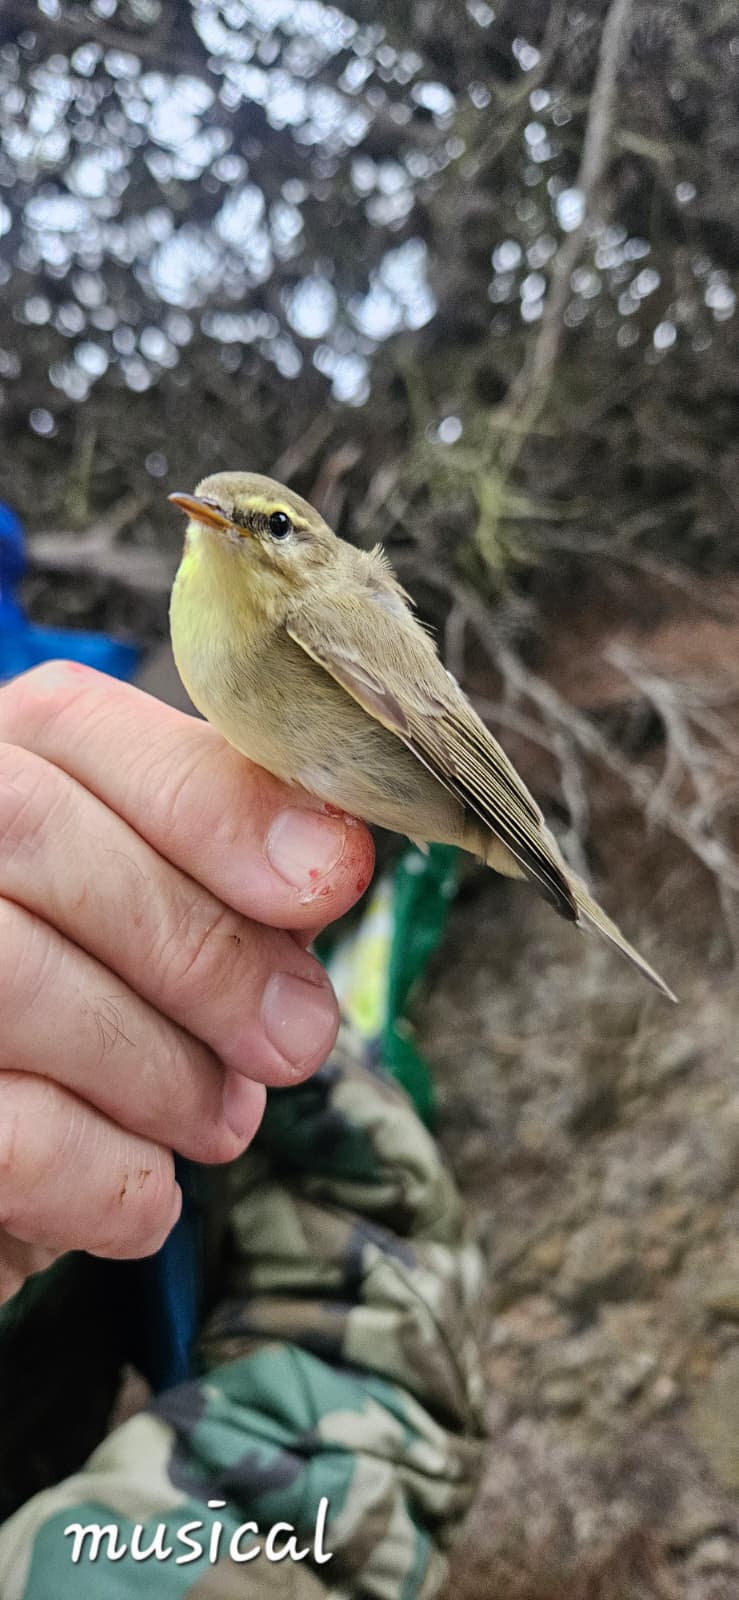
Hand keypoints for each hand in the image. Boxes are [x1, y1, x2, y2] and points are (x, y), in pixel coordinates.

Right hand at [0, 662, 373, 1303]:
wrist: (7, 1166)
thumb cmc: (89, 1024)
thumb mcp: (157, 925)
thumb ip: (225, 876)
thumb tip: (328, 860)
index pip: (70, 721)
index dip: (210, 799)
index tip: (332, 879)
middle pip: (37, 833)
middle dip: (203, 947)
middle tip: (297, 1037)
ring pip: (14, 977)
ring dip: (163, 1069)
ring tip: (220, 1118)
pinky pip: (12, 1135)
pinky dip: (110, 1178)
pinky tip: (145, 1193)